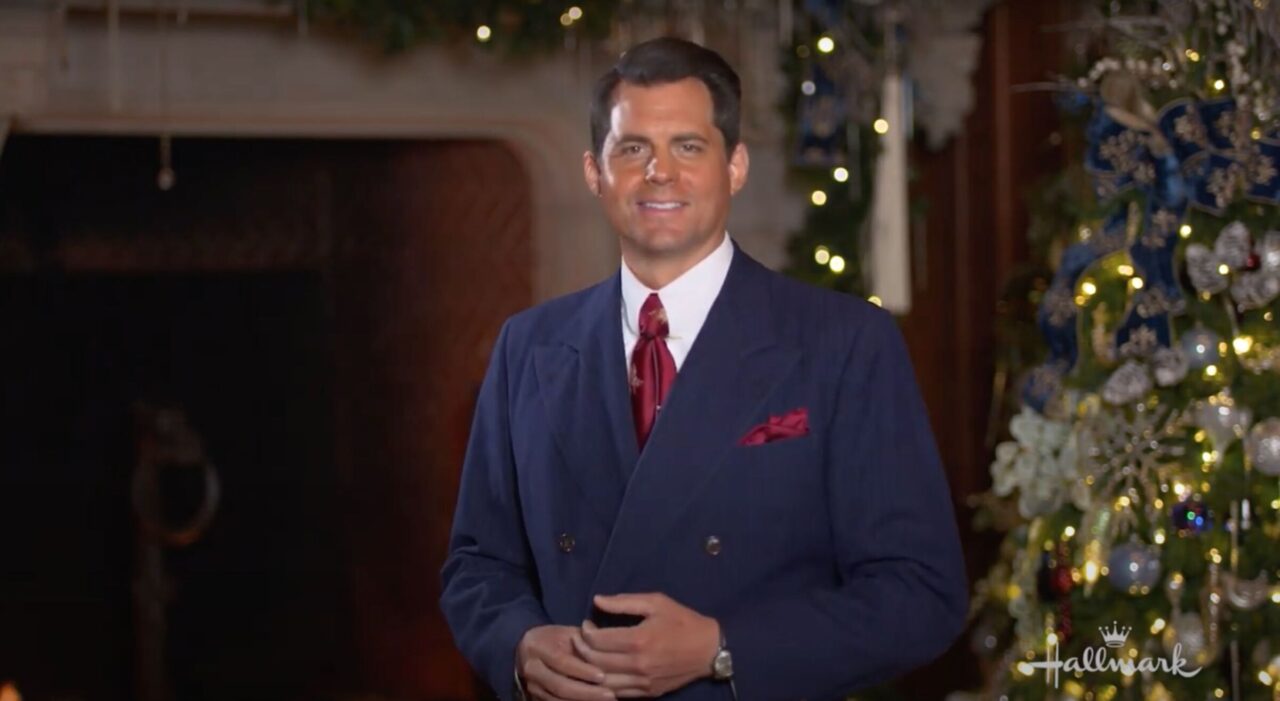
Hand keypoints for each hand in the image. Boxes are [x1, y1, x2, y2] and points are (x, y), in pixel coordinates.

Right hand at [517, 625, 614, 700]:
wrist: (528, 652)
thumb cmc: (554, 640)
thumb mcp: (566, 633)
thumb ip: (585, 638)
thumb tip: (608, 642)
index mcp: (537, 647)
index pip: (561, 661)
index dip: (582, 670)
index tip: (602, 676)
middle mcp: (531, 669)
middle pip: (559, 686)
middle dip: (587, 692)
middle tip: (610, 694)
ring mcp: (532, 687)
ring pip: (557, 700)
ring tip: (607, 700)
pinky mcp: (536, 698)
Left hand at [573, 593, 719, 697]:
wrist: (709, 650)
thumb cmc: (682, 621)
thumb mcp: (656, 602)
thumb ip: (624, 602)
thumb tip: (597, 600)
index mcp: (639, 639)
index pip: (598, 640)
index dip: (585, 632)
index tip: (586, 624)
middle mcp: (638, 664)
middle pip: (596, 662)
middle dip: (582, 650)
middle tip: (580, 639)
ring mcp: (642, 682)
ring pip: (603, 682)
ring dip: (589, 670)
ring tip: (587, 656)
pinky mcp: (648, 693)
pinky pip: (617, 693)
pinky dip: (604, 684)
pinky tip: (602, 672)